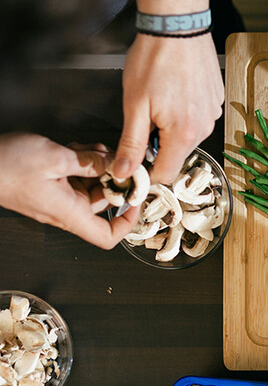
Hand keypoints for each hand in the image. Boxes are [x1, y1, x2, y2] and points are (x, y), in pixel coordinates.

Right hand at [0, 133, 138, 248]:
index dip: (127, 223)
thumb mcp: (56, 158)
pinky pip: (74, 178)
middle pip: (103, 203)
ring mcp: (56, 198)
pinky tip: (79, 149)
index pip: (107, 237)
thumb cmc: (6, 165)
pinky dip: (81, 163)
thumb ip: (90, 162)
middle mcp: (65, 210)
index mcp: (69, 213)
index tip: (136, 201)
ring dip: (97, 167)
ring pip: (90, 185)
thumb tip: (115, 165)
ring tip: (94, 149)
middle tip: (117, 159)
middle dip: (113, 180)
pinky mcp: (48, 185)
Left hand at [115, 33, 222, 184]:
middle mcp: (204, 128)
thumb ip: (131, 144)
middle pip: (177, 155)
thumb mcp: (135, 105)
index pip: (166, 174)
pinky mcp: (215, 101)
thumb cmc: (154, 60)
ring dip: (172, 129)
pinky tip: (175, 93)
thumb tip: (124, 172)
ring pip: (188, 137)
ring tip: (161, 101)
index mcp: (183, 134)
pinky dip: (185, 114)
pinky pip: (198, 119)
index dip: (147, 172)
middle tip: (144, 120)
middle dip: (159, 146)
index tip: (134, 162)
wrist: (176, 28)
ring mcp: (213, 114)